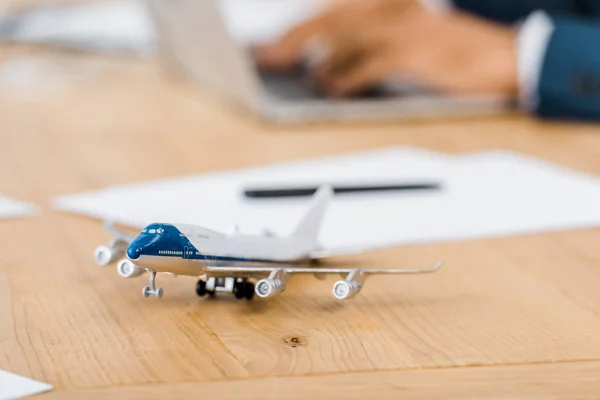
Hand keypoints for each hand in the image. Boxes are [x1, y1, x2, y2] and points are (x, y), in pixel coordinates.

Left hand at [254, 0, 517, 96]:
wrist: (504, 55)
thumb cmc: (454, 52)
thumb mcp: (411, 36)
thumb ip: (370, 42)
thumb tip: (325, 64)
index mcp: (390, 2)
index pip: (334, 9)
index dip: (299, 27)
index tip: (273, 44)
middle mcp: (393, 8)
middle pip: (330, 19)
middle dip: (293, 39)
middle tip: (267, 59)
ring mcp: (404, 28)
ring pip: (345, 38)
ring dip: (317, 60)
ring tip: (301, 79)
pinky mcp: (415, 52)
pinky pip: (369, 63)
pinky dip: (346, 77)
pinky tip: (332, 89)